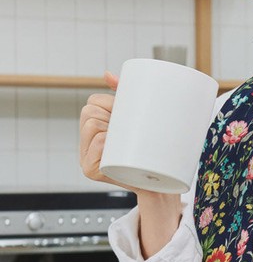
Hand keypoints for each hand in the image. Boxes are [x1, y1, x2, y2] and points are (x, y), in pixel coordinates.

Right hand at [78, 71, 138, 192]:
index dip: (112, 104)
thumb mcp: (137, 125)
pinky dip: (108, 143)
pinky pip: (99, 144)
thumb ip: (123, 98)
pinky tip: (118, 152)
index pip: (93, 102)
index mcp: (93, 129)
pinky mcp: (90, 170)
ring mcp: (85, 158)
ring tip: (127, 144)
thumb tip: (108, 75)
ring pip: (93, 125)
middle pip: (90, 112)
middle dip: (112, 116)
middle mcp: (85, 143)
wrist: (159, 186)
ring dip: (112, 130)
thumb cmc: (149, 155)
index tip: (128, 116)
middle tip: (130, 132)